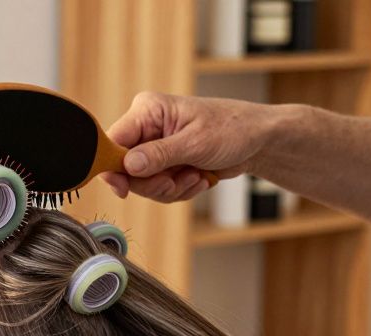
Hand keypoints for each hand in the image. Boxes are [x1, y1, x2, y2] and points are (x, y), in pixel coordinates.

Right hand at [102, 92, 276, 202]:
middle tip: (175, 181)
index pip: (112, 141)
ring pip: (142, 184)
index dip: (113, 168)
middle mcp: (146, 128)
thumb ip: (158, 155)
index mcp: (148, 111)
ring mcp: (155, 148)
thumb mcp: (195, 142)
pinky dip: (179, 190)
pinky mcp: (165, 164)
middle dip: (153, 183)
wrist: (258, 140)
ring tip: (195, 176)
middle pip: (125, 170)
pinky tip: (198, 177)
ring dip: (170, 188)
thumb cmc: (233, 128)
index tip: (123, 189)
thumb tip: (127, 165)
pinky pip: (158, 189)